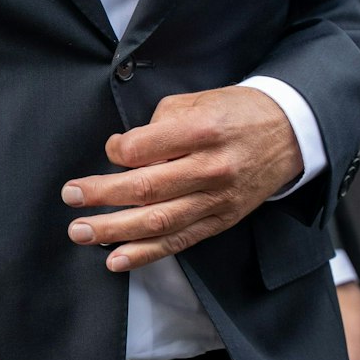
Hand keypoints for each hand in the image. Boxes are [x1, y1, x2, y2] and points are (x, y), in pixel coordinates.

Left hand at [60, 86, 303, 272]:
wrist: (288, 133)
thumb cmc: (236, 111)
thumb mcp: (198, 101)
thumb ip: (159, 123)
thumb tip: (125, 150)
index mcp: (202, 130)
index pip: (145, 148)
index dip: (117, 151)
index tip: (109, 150)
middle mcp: (209, 168)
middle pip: (146, 188)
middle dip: (101, 195)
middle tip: (70, 197)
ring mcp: (216, 200)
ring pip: (158, 222)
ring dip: (113, 230)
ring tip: (80, 231)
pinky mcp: (221, 220)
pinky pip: (179, 241)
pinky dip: (145, 254)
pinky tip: (116, 258)